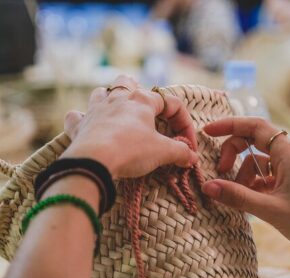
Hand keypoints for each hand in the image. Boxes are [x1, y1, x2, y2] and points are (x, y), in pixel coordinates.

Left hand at [63, 75, 197, 178]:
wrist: (94, 161)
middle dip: (139, 91)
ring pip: (101, 92)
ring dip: (109, 98)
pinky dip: (81, 118)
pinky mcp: (80, 126)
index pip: (172, 104)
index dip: (184, 123)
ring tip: (116, 110)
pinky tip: (86, 124)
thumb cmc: (131, 150)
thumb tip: (192, 157)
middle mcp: (117, 99)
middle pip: (128, 82)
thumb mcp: (162, 152)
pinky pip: (76, 116)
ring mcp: (96, 111)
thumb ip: (180, 152)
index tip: (188, 145)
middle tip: (146, 109)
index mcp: (142, 101)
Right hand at [201, 117, 289, 244]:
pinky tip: (250, 199)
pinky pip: (263, 175)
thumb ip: (238, 197)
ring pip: (256, 160)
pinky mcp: (287, 181)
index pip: (255, 126)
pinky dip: (251, 184)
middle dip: (232, 152)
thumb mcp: (272, 210)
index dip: (230, 125)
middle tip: (220, 169)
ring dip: (242, 174)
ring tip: (238, 193)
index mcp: (287, 154)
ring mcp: (288, 169)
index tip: (209, 131)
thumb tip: (207, 187)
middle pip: (252, 140)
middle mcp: (288, 156)